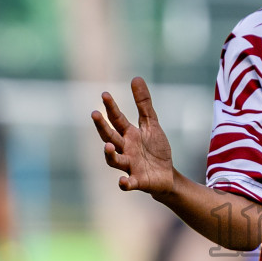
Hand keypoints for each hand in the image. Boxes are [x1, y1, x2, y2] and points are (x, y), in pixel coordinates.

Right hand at [92, 77, 174, 195]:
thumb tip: (136, 77)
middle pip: (110, 137)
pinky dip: (124, 183)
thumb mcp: (152, 124)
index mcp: (128, 134)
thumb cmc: (156, 149)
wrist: (167, 175)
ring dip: (110, 154)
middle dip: (102, 127)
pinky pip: (128, 183)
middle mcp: (125, 149)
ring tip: (108, 146)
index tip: (104, 94)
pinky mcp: (138, 181)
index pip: (116, 119)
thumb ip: (143, 103)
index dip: (110, 107)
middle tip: (95, 114)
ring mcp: (129, 166)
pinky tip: (122, 181)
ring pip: (114, 160)